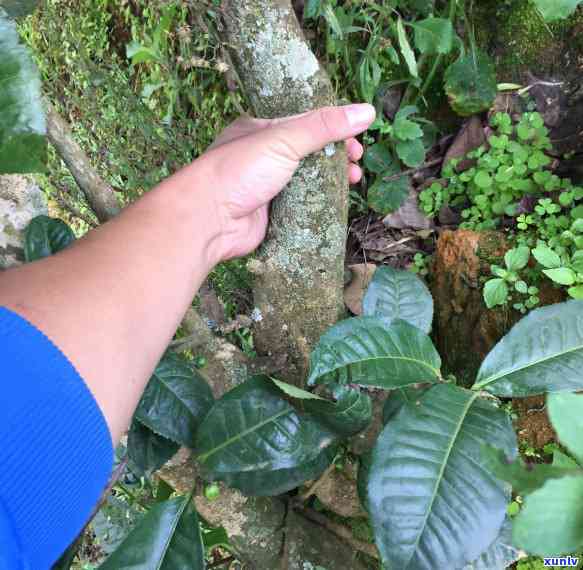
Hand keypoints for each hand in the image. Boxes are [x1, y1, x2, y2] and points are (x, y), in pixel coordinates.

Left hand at [196, 104, 375, 261]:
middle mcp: (264, 158)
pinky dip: (321, 204)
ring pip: (309, 182)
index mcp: (261, 130)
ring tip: (353, 182)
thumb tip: (367, 112)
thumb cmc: (239, 171)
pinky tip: (337, 205)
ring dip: (333, 182)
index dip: (333, 130)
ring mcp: (268, 187)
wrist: (208, 219)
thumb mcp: (283, 139)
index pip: (306, 124)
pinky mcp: (273, 214)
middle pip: (310, 154)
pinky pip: (302, 206)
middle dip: (336, 158)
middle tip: (356, 165)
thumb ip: (324, 126)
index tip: (356, 140)